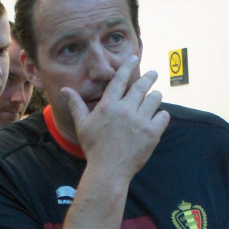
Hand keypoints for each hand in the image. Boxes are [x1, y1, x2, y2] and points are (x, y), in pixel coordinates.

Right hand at [61, 55, 169, 180]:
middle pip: (141, 86)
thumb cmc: (94, 148)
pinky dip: (162, 115)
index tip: (133, 58)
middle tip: (153, 73)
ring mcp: (140, 121)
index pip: (120, 79)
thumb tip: (65, 90)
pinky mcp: (152, 133)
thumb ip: (77, 105)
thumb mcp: (82, 126)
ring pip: (154, 99)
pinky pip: (163, 117)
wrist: (109, 171)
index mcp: (108, 106)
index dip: (127, 66)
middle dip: (149, 76)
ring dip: (156, 96)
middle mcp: (125, 110)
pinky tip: (159, 117)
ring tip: (155, 96)